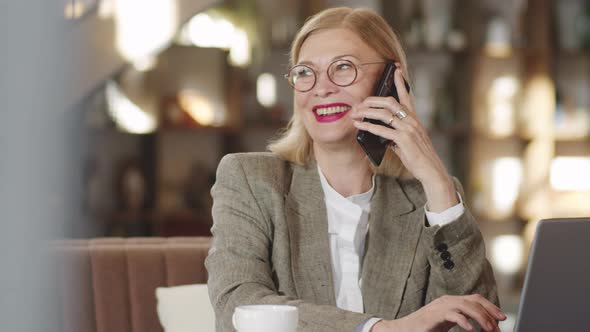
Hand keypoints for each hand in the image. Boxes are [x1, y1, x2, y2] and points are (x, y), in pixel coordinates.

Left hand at [350, 64, 456, 210]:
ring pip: (384, 114)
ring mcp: (409, 129)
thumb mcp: (407, 142)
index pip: (407, 96)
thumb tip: (381, 133)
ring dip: (366, 112)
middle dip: (372, 100)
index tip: (395, 69)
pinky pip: (382, 129)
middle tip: (359, 102)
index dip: (400, 82)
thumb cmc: (418, 158)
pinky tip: (359, 125)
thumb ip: (395, 135)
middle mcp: (412, 121)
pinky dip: (368, 126)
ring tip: (354, 113)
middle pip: (390, 102)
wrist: (431, 170)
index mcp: (414, 119)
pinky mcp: (404, 139)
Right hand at [371, 294, 505, 331]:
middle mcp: (447, 301)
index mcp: (451, 301)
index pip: (475, 298)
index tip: (502, 318)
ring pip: (466, 306)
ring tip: (489, 330)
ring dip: (480, 318)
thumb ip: (462, 320)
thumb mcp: (447, 323)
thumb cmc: (425, 328)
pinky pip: (452, 315)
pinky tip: (470, 329)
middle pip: (474, 300)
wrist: (403, 330)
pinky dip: (463, 321)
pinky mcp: (434, 315)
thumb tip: (483, 327)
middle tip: (497, 328)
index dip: (491, 306)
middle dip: (489, 313)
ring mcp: (440, 306)